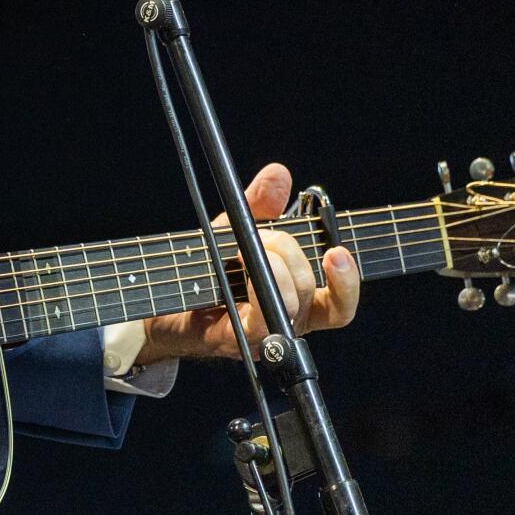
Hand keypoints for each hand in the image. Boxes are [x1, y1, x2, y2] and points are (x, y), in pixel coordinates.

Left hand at [138, 163, 359, 362]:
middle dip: (289, 251)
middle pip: (311, 290)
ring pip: (291, 303)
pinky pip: (262, 321)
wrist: (166, 294)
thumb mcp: (234, 227)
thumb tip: (278, 174)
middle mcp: (288, 320)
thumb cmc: (208, 266)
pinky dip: (256, 287)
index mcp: (298, 298)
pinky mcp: (240, 340)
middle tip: (263, 235)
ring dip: (273, 266)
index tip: (337, 251)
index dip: (348, 281)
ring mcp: (265, 334)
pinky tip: (242, 266)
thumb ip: (260, 203)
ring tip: (243, 248)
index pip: (339, 302)